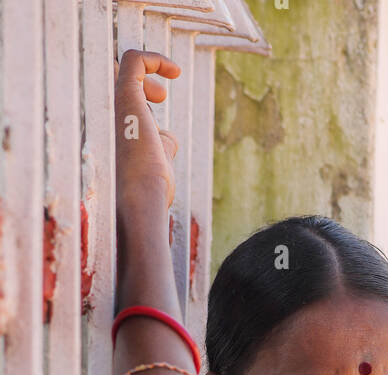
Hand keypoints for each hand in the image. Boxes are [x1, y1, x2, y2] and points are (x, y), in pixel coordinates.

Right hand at [115, 50, 180, 216]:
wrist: (142, 197)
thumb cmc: (150, 188)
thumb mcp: (157, 162)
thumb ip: (160, 145)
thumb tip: (166, 137)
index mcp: (113, 127)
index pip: (120, 94)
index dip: (142, 87)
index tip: (161, 96)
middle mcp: (107, 113)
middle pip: (115, 75)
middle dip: (142, 74)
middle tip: (162, 94)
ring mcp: (113, 104)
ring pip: (123, 65)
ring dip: (149, 64)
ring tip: (171, 75)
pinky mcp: (125, 96)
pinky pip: (134, 60)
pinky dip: (154, 59)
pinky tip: (175, 72)